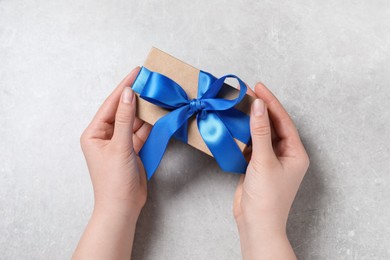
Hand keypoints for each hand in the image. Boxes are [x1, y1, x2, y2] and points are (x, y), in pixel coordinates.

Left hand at [80, 67, 150, 214]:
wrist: (123, 207)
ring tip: (157, 95)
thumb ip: (124, 119)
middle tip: (150, 81)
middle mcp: (105, 136)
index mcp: (94, 133)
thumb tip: (128, 93)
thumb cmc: (114, 180)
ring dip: (144, 111)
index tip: (136, 72)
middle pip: (122, 111)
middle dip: (136, 97)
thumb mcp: (119, 146)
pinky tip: (158, 114)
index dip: (124, 87)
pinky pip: (140, 133)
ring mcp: (120, 143)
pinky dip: (149, 125)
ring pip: (133, 121)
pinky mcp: (132, 150)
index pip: (111, 104)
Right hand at [233, 83, 309, 258]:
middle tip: (247, 91)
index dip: (271, 102)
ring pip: (261, 134)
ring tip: (240, 103)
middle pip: (273, 125)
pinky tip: (235, 124)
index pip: (283, 121)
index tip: (258, 87)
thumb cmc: (267, 197)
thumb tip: (258, 106)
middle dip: (261, 109)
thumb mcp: (264, 161)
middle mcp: (285, 154)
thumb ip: (260, 132)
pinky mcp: (257, 165)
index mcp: (295, 153)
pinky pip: (252, 144)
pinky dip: (243, 134)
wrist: (256, 224)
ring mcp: (271, 160)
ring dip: (251, 120)